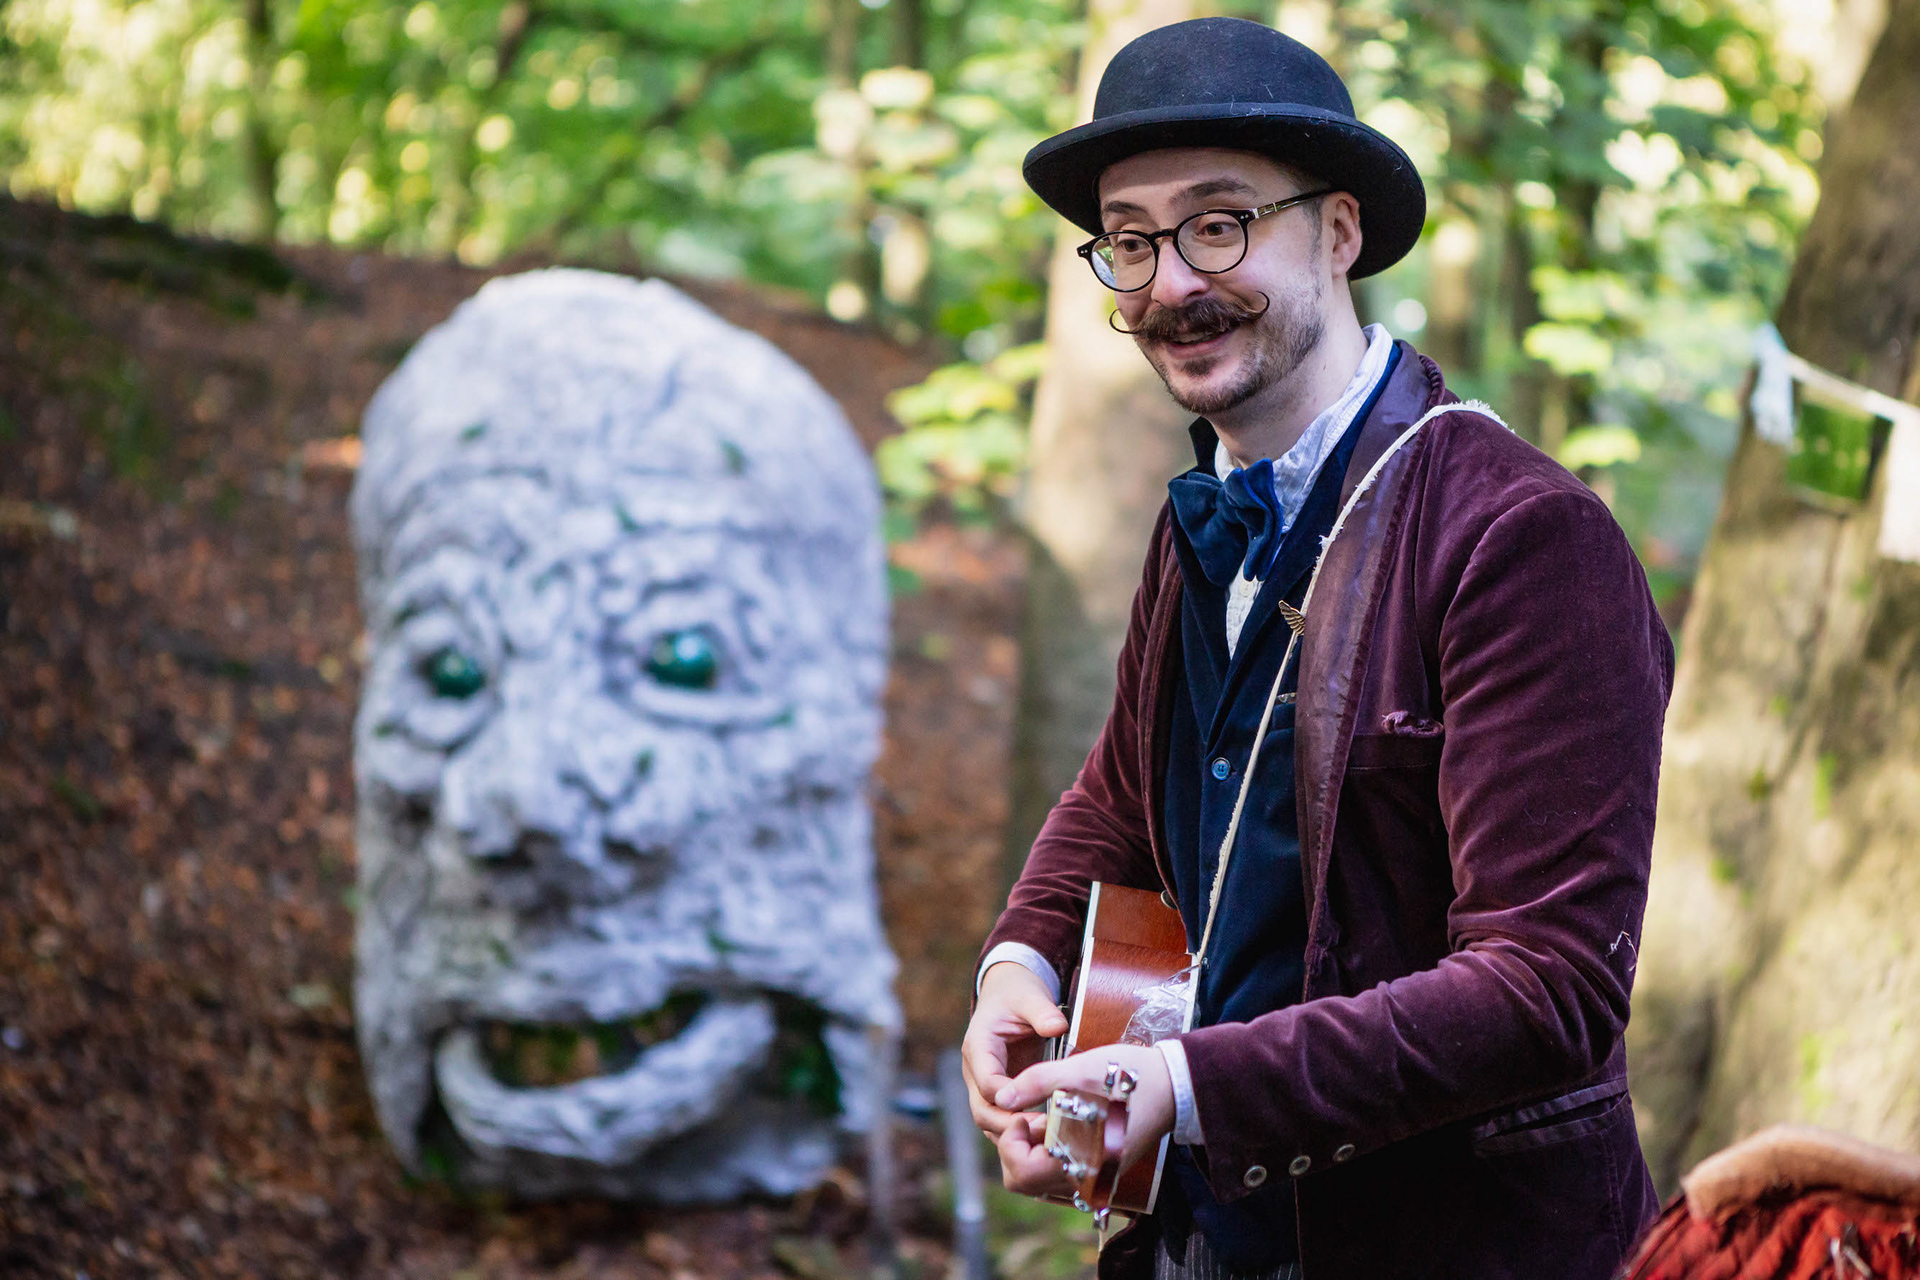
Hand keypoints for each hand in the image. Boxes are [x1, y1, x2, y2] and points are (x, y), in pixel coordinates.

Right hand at [961, 961, 1067, 1139]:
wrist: (1007, 993)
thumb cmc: (1017, 994)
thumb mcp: (1030, 997)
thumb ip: (1043, 1012)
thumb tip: (1058, 1027)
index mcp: (978, 1045)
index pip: (987, 1082)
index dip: (1009, 1097)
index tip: (1038, 1103)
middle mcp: (975, 1070)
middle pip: (982, 1110)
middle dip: (1009, 1125)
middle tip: (1043, 1132)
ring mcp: (984, 1085)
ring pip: (989, 1121)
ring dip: (1014, 1134)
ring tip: (1047, 1139)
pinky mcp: (998, 1093)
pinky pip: (1002, 1120)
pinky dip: (1019, 1131)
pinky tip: (1044, 1135)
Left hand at [994, 1042, 1174, 1194]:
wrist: (1176, 1084)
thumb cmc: (1130, 1075)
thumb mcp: (1079, 1070)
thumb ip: (1036, 1083)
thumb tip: (1001, 1098)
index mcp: (1082, 1160)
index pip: (1023, 1174)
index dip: (1011, 1142)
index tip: (1022, 1113)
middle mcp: (1089, 1178)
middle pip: (1026, 1182)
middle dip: (1017, 1149)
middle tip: (1030, 1116)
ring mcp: (1096, 1176)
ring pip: (1042, 1179)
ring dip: (1033, 1150)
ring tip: (1046, 1115)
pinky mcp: (1102, 1168)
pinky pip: (1062, 1172)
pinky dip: (1051, 1152)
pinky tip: (1062, 1121)